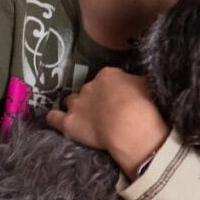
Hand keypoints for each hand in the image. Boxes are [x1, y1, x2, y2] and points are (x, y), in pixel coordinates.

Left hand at [45, 67, 168, 178]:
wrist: (131, 125)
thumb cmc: (145, 105)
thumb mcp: (147, 85)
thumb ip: (136, 83)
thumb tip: (136, 84)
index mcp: (108, 75)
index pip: (106, 79)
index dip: (111, 91)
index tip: (117, 100)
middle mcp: (89, 85)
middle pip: (88, 90)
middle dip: (95, 100)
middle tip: (106, 113)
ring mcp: (77, 104)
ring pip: (71, 101)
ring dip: (77, 108)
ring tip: (85, 119)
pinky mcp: (68, 123)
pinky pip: (53, 118)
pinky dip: (53, 118)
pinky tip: (54, 120)